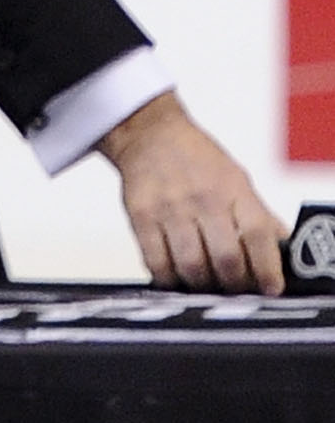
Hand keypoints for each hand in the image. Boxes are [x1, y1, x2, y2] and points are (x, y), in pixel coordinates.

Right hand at [101, 90, 287, 291]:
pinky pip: (155, 261)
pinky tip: (175, 277)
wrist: (148, 133)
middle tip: (235, 289)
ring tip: (206, 284)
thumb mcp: (238, 179)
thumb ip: (259, 215)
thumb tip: (284, 250)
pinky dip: (169, 278)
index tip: (271, 287)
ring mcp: (168, 207)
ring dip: (202, 285)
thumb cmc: (198, 159)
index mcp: (233, 188)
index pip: (258, 234)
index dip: (268, 268)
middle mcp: (202, 197)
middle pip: (225, 257)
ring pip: (191, 265)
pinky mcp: (139, 215)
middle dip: (234, 284)